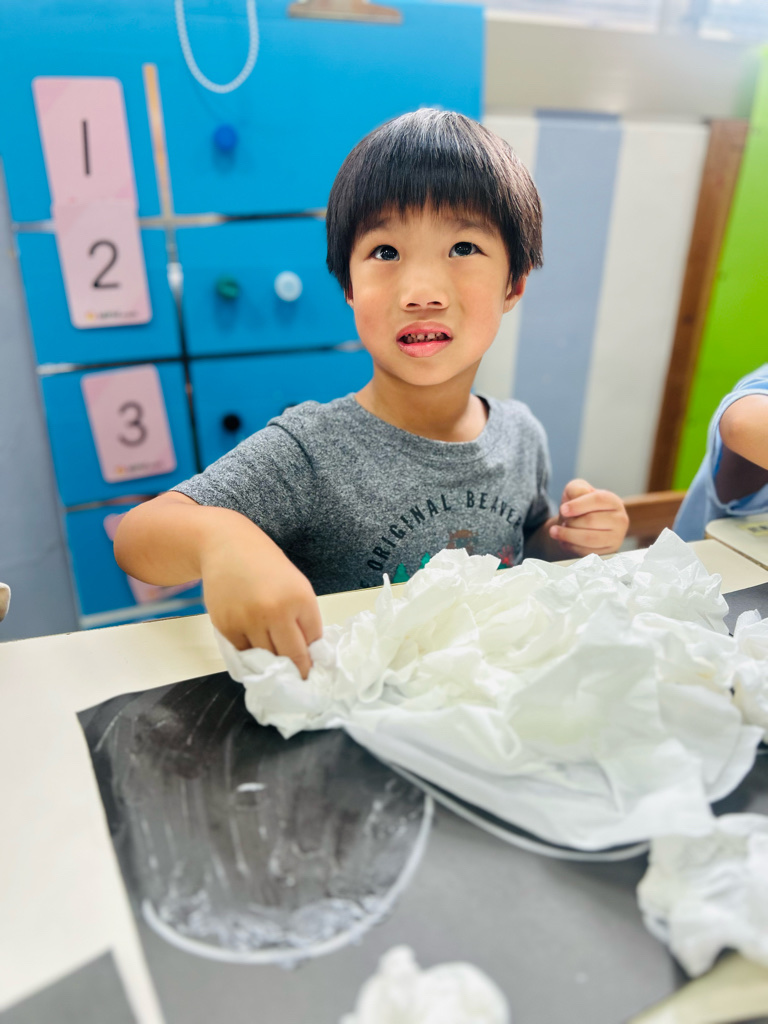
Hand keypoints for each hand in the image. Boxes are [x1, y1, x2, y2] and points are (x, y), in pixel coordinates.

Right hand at [201, 530, 321, 678]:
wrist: (226, 546)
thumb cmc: (265, 565)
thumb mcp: (295, 585)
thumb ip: (303, 617)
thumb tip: (307, 654)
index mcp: (300, 599)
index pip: (313, 642)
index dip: (314, 657)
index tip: (313, 670)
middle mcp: (276, 611)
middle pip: (292, 657)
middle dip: (297, 670)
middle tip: (297, 679)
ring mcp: (249, 620)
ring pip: (266, 658)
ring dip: (272, 662)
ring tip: (273, 662)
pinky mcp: (226, 626)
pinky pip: (243, 652)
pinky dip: (249, 652)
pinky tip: (252, 643)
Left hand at [548, 478, 628, 556]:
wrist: (582, 526)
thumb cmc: (580, 506)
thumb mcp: (577, 490)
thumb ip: (577, 489)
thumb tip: (577, 497)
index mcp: (613, 501)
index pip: (598, 500)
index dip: (578, 505)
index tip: (563, 509)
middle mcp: (620, 519)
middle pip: (591, 520)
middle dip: (571, 521)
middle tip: (563, 521)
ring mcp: (616, 537)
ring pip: (590, 539)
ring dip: (568, 535)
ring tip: (556, 531)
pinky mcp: (608, 552)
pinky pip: (588, 552)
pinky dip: (572, 546)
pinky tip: (564, 541)